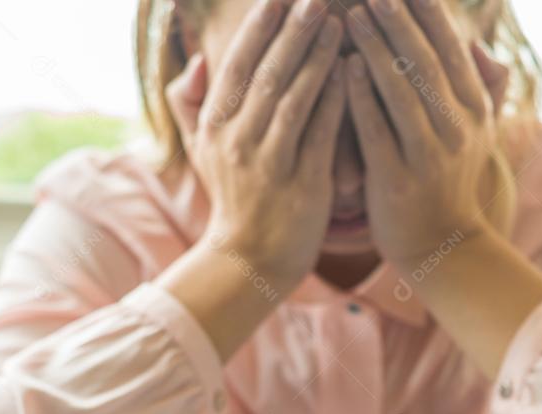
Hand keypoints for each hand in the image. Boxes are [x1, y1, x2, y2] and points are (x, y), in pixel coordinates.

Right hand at [166, 0, 345, 289]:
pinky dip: (334, 102)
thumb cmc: (233, 200)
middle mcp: (239, 140)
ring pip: (294, 99)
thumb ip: (190, 103)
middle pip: (267, 74)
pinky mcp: (302, 184)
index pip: (236, 65)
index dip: (258, 27)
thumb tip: (197, 62)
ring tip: (339, 23)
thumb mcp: (200, 151)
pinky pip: (320, 134)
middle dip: (292, 31)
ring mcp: (270, 163)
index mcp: (216, 126)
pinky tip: (351, 73)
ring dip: (317, 58)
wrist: (249, 261)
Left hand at [344, 0, 512, 267]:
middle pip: (425, 60)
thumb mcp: (476, 131)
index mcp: (475, 107)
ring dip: (374, 48)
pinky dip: (360, 96)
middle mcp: (458, 125)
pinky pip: (377, 130)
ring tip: (349, 15)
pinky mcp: (400, 179)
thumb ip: (477, 86)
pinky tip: (341, 67)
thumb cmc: (449, 179)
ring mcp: (431, 153)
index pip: (449, 45)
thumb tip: (476, 43)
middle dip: (396, 18)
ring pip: (401, 90)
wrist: (442, 245)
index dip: (426, 9)